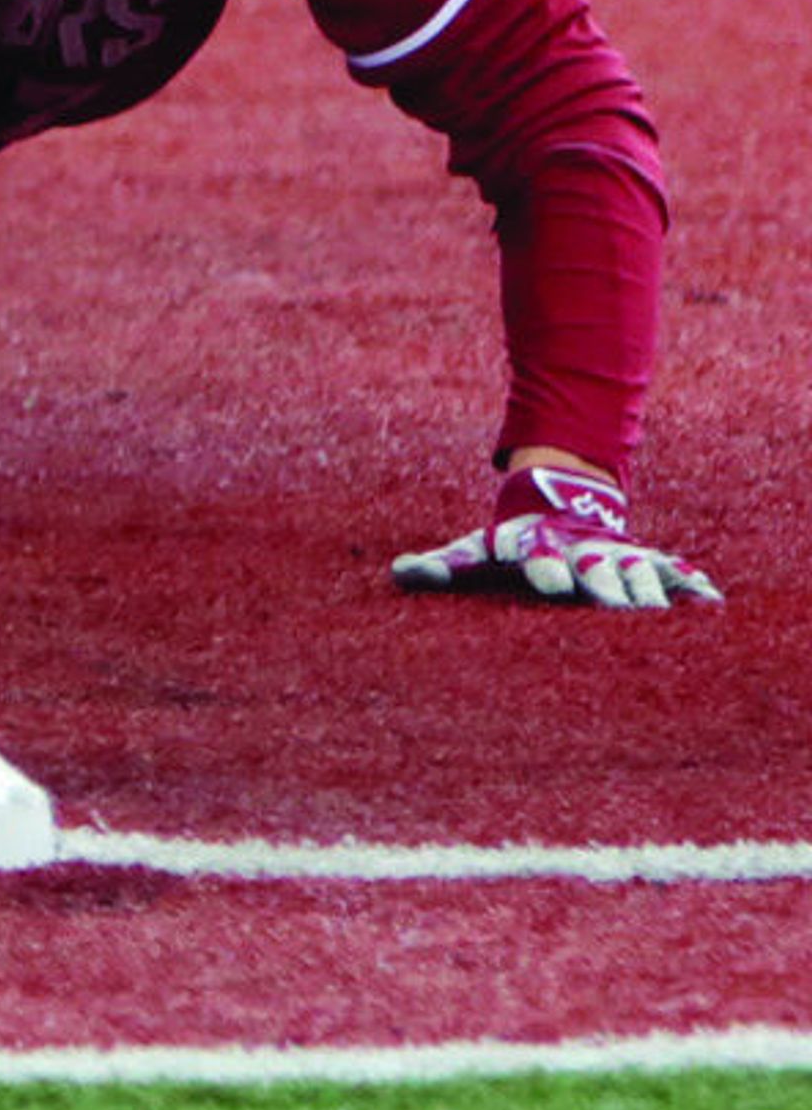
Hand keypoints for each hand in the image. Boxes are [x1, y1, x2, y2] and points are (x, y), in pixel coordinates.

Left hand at [392, 460, 720, 609]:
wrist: (557, 500)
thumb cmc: (509, 542)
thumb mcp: (476, 550)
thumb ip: (440, 565)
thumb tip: (399, 573)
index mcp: (536, 546)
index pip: (539, 557)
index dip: (544, 568)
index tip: (549, 584)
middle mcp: (579, 550)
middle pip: (594, 566)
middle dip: (605, 583)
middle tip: (616, 605)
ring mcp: (615, 553)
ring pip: (635, 569)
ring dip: (647, 587)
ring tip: (658, 610)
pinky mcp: (644, 558)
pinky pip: (672, 570)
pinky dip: (690, 583)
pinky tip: (709, 602)